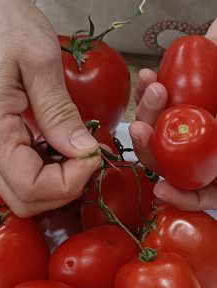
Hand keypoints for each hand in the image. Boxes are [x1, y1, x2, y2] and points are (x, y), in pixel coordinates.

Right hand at [0, 0, 100, 216]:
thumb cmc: (5, 26)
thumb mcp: (41, 63)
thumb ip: (60, 114)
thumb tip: (83, 152)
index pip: (30, 186)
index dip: (69, 183)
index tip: (93, 158)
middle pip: (24, 199)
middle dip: (64, 190)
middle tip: (89, 160)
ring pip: (23, 190)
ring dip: (58, 183)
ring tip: (81, 155)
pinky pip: (22, 172)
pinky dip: (49, 171)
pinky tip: (65, 148)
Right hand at [129, 19, 216, 210]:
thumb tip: (214, 27)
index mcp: (192, 118)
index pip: (161, 109)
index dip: (148, 94)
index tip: (148, 76)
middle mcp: (188, 142)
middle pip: (155, 134)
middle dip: (147, 112)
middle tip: (154, 92)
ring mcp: (196, 168)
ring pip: (162, 165)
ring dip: (146, 150)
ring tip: (140, 131)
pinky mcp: (211, 192)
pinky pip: (191, 198)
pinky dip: (175, 196)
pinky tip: (162, 190)